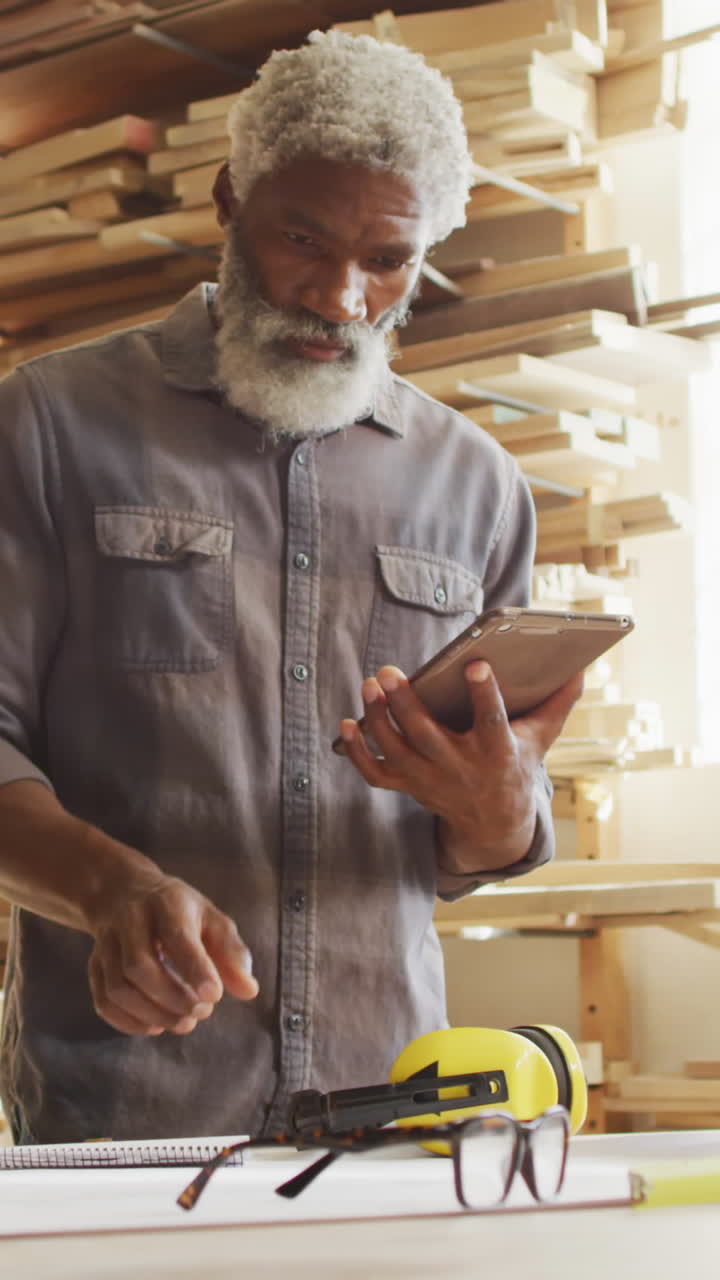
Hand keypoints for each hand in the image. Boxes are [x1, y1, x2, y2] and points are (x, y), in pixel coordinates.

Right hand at [87, 872, 257, 1036]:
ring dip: (151, 1013)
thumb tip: (249, 991)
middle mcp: (130, 920)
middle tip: (201, 1013)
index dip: (195, 969)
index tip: (214, 996)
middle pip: (138, 965)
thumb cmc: (178, 911)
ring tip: (183, 1023)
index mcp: (166, 902)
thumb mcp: (211, 918)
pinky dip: (128, 1021)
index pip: (176, 936)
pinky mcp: (94, 964)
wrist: (122, 891)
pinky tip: (155, 1025)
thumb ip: (232, 953)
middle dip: (171, 997)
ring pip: (118, 987)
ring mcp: (107, 943)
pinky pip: (103, 1000)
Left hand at [339, 661, 582, 871]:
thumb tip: (581, 668)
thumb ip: (558, 703)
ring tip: (371, 684)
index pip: (491, 722)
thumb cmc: (516, 764)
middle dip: (405, 704)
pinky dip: (358, 752)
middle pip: (426, 737)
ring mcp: (430, 780)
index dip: (484, 694)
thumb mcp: (542, 738)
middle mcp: (460, 768)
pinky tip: (347, 723)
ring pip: (397, 752)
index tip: (476, 665)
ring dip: (378, 719)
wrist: (494, 822)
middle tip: (388, 671)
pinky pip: (377, 774)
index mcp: (497, 752)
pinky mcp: (409, 786)